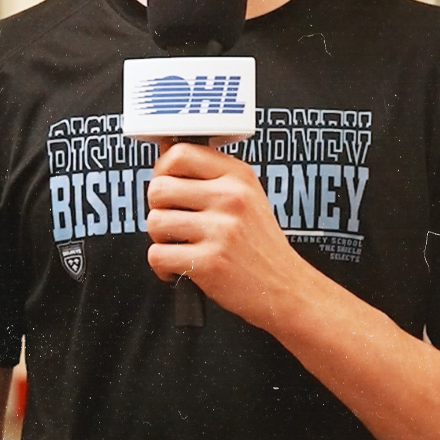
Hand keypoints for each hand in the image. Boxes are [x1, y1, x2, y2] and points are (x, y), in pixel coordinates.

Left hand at [144, 140, 316, 328]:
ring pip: (154, 222)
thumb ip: (211, 178)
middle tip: (176, 222)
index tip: (167, 184)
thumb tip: (165, 163)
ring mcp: (221, 230)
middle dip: (159, 209)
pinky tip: (182, 266)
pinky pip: (157, 255)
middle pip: (159, 188)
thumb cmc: (261, 244)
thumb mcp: (248, 196)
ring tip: (181, 246)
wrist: (285, 285)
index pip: (179, 154)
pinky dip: (163, 266)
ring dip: (160, 239)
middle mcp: (231, 198)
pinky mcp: (209, 261)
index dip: (162, 170)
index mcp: (239, 176)